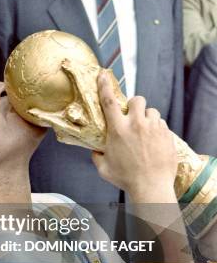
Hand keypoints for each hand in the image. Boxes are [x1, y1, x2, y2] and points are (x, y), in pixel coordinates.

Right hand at [92, 71, 176, 198]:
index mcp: (118, 130)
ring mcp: (154, 129)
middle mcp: (136, 125)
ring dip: (147, 118)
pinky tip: (154, 142)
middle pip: (137, 99)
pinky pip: (162, 125)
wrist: (152, 188)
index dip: (104, 85)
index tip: (103, 74)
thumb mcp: (104, 169)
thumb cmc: (126, 179)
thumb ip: (97, 156)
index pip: (109, 101)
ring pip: (152, 112)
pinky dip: (157, 130)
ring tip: (145, 131)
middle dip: (134, 104)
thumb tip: (95, 151)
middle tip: (133, 115)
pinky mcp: (167, 135)